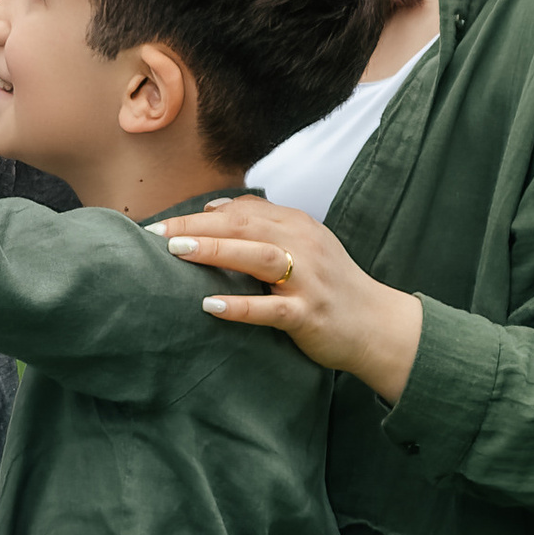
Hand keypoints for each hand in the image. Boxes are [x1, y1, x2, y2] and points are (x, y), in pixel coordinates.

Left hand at [162, 197, 424, 401]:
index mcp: (298, 226)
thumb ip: (261, 225)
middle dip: (198, 227)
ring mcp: (308, 280)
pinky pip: (271, 309)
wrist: (376, 326)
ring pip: (258, 257)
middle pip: (245, 227)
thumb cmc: (330, 287)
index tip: (162, 223)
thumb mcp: (302, 246)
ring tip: (177, 252)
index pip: (243, 210)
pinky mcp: (309, 314)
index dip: (200, 214)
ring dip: (216, 251)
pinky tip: (209, 305)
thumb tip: (211, 209)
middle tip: (157, 234)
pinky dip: (240, 306)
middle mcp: (304, 245)